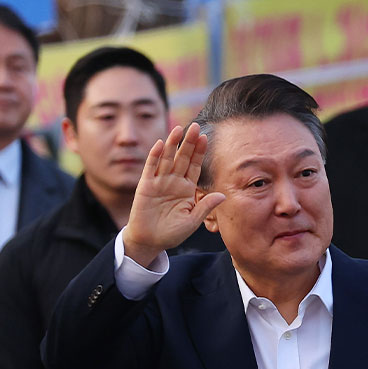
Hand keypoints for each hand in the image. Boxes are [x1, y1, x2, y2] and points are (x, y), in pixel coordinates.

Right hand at [123, 123, 225, 267]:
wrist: (149, 242)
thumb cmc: (171, 233)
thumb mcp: (192, 221)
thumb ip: (205, 206)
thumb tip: (222, 195)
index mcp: (186, 188)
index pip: (195, 166)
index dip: (200, 152)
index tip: (206, 137)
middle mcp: (174, 182)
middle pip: (182, 158)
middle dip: (189, 143)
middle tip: (195, 126)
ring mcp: (159, 182)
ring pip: (167, 159)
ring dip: (172, 144)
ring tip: (179, 129)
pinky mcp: (145, 186)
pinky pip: (150, 168)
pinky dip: (155, 157)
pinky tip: (160, 144)